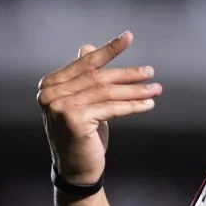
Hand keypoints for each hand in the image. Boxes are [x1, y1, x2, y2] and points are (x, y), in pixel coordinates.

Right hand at [37, 31, 161, 185]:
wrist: (76, 168)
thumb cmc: (82, 133)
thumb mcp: (82, 101)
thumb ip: (82, 76)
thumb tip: (87, 46)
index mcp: (50, 84)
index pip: (86, 63)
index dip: (109, 49)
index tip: (129, 37)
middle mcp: (50, 93)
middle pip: (99, 78)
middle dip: (128, 74)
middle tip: (150, 72)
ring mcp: (59, 106)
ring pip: (108, 93)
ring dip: (136, 91)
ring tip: (156, 89)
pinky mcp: (73, 120)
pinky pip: (112, 108)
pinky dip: (133, 106)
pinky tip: (148, 105)